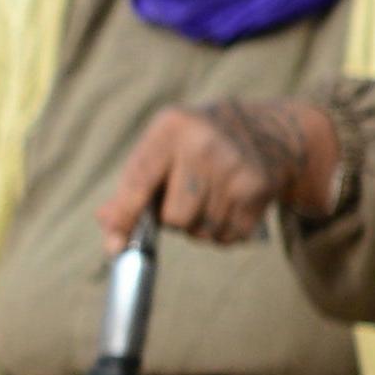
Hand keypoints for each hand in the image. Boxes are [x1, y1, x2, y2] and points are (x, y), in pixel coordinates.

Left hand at [96, 97, 337, 251]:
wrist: (261, 131)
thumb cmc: (191, 147)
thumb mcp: (157, 150)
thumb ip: (129, 191)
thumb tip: (113, 243)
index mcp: (171, 128)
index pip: (139, 182)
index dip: (126, 216)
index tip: (117, 245)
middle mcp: (205, 145)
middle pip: (174, 217)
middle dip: (171, 218)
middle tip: (179, 198)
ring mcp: (236, 167)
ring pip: (201, 231)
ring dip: (197, 226)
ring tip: (205, 198)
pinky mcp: (259, 188)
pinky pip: (228, 236)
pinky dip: (221, 232)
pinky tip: (226, 205)